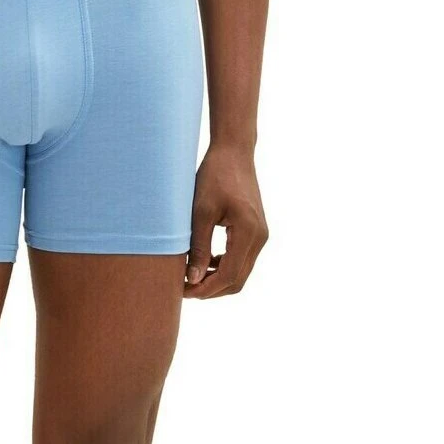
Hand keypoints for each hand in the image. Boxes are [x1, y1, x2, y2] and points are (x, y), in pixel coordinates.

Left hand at [185, 144, 268, 298]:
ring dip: (217, 280)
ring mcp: (260, 236)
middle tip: (184, 289)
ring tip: (191, 277)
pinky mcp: (256, 232)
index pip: (229, 275)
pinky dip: (223, 267)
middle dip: (211, 289)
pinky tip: (205, 263)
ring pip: (240, 273)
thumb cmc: (214, 176)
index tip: (182, 290)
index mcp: (248, 232)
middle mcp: (259, 238)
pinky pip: (241, 260)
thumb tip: (193, 279)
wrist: (233, 153)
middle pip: (237, 280)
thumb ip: (198, 247)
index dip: (205, 289)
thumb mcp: (200, 212)